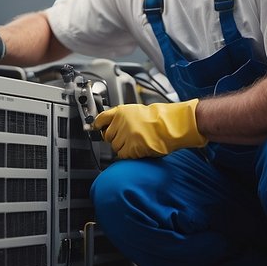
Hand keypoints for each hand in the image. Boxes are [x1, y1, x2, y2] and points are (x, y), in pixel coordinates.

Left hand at [92, 99, 206, 158]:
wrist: (171, 125)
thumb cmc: (158, 118)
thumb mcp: (136, 111)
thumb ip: (122, 118)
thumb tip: (110, 125)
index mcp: (121, 112)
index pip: (101, 118)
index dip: (97, 125)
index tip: (95, 128)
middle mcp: (121, 123)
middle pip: (107, 136)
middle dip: (114, 139)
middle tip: (126, 139)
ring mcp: (125, 135)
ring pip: (114, 146)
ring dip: (122, 147)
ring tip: (135, 143)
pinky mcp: (131, 147)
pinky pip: (122, 154)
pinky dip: (128, 154)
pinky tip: (137, 149)